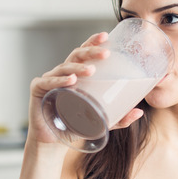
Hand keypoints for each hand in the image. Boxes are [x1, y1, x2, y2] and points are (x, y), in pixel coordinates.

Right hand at [26, 32, 144, 145]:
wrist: (52, 142)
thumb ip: (118, 117)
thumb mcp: (100, 121)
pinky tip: (71, 81)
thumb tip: (139, 112)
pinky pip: (49, 82)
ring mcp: (49, 80)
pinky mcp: (38, 90)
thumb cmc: (74, 126)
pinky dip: (60, 81)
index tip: (106, 35)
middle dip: (90, 52)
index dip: (93, 42)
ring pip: (64, 67)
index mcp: (75, 74)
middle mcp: (62, 73)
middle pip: (76, 56)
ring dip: (78, 68)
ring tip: (91, 70)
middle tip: (105, 53)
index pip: (84, 53)